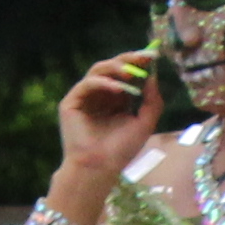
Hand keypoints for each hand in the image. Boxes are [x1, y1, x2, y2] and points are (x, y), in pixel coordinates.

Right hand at [54, 52, 167, 195]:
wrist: (100, 168)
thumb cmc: (120, 151)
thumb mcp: (144, 123)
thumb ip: (152, 101)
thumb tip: (153, 76)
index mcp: (116, 100)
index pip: (126, 75)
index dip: (138, 64)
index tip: (153, 56)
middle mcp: (100, 95)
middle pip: (112, 68)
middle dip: (128, 60)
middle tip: (143, 56)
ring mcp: (85, 97)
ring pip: (98, 71)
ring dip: (116, 68)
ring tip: (131, 72)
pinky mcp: (71, 102)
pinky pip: (87, 84)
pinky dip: (103, 83)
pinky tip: (118, 89)